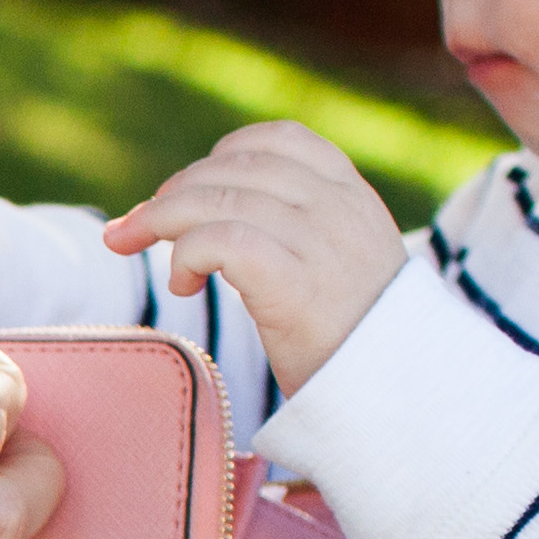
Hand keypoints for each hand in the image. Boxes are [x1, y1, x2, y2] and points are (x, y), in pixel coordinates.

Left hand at [102, 121, 408, 389]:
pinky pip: (220, 241)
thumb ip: (303, 233)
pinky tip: (184, 285)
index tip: (187, 190)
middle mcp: (338, 208)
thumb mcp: (345, 268)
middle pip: (234, 167)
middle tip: (135, 227)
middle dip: (172, 192)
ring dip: (160, 220)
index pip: (280, 141)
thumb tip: (219, 218)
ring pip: (216, 198)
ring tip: (138, 249)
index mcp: (353, 197)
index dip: (221, 156)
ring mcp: (319, 242)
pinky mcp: (294, 283)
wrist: (403, 397)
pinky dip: (185, 255)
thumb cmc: (358, 345)